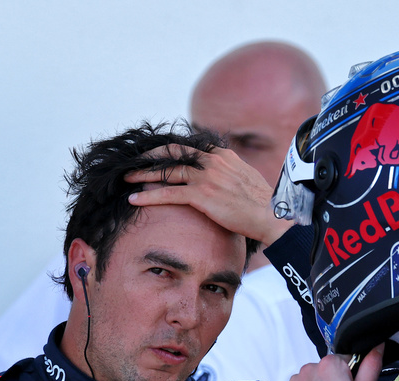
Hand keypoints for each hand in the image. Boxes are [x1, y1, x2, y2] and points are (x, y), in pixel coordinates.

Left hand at [126, 145, 292, 247]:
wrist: (271, 215)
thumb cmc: (262, 203)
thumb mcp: (246, 177)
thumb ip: (231, 171)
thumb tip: (223, 174)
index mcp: (223, 156)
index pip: (190, 147)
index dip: (170, 150)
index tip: (156, 154)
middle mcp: (212, 162)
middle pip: (173, 153)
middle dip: (151, 157)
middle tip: (134, 161)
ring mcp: (206, 177)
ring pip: (167, 172)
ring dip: (143, 174)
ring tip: (127, 178)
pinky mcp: (202, 196)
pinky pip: (168, 193)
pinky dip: (148, 196)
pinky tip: (134, 200)